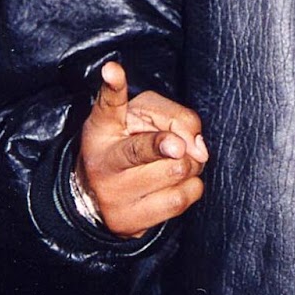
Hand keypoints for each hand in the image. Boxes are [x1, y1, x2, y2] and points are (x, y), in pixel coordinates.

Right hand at [77, 61, 207, 237]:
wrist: (96, 196)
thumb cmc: (127, 142)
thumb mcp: (143, 115)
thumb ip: (177, 117)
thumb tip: (198, 149)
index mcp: (101, 128)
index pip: (109, 105)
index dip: (114, 86)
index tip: (113, 70)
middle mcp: (103, 163)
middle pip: (166, 148)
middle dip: (184, 144)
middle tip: (176, 145)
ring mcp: (114, 197)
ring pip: (179, 172)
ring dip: (189, 165)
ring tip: (173, 164)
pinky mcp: (129, 224)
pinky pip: (183, 199)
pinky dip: (190, 187)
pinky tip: (174, 184)